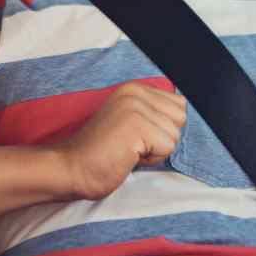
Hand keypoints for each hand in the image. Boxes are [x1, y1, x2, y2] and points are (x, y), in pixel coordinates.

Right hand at [59, 82, 186, 198]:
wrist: (70, 168)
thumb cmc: (101, 153)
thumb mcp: (129, 122)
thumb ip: (153, 115)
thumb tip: (185, 118)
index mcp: (134, 88)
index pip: (178, 104)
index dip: (162, 128)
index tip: (136, 136)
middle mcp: (135, 91)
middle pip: (181, 117)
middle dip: (163, 138)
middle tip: (133, 145)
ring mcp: (135, 106)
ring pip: (176, 134)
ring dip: (156, 150)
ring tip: (129, 151)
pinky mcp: (136, 125)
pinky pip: (168, 147)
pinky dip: (152, 159)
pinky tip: (128, 156)